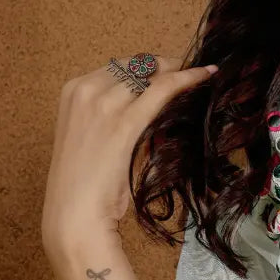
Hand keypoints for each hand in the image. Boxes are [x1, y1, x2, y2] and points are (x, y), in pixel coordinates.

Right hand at [41, 53, 215, 247]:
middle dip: (164, 65)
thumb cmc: (85, 186)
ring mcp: (103, 103)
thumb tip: (152, 107)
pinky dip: (187, 78)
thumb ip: (115, 118)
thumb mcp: (95, 139)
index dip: (147, 67)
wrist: (74, 214)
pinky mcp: (125, 121)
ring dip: (177, 71)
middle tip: (189, 71)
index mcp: (73, 91)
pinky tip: (206, 74)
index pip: (118, 67)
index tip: (168, 68)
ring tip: (200, 75)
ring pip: (150, 73)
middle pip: (135, 65)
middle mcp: (85, 90)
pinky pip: (163, 88)